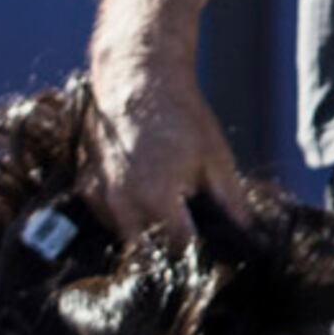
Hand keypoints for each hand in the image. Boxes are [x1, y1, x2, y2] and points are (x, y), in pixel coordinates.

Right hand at [84, 61, 241, 244]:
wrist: (136, 80)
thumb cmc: (181, 115)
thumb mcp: (215, 156)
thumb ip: (230, 198)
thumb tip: (247, 229)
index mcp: (157, 197)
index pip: (179, 249)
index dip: (199, 254)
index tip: (213, 253)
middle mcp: (122, 203)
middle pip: (148, 251)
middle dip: (170, 250)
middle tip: (193, 237)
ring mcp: (100, 196)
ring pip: (125, 237)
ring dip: (146, 235)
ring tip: (171, 214)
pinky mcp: (86, 186)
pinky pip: (106, 217)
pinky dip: (125, 217)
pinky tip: (146, 200)